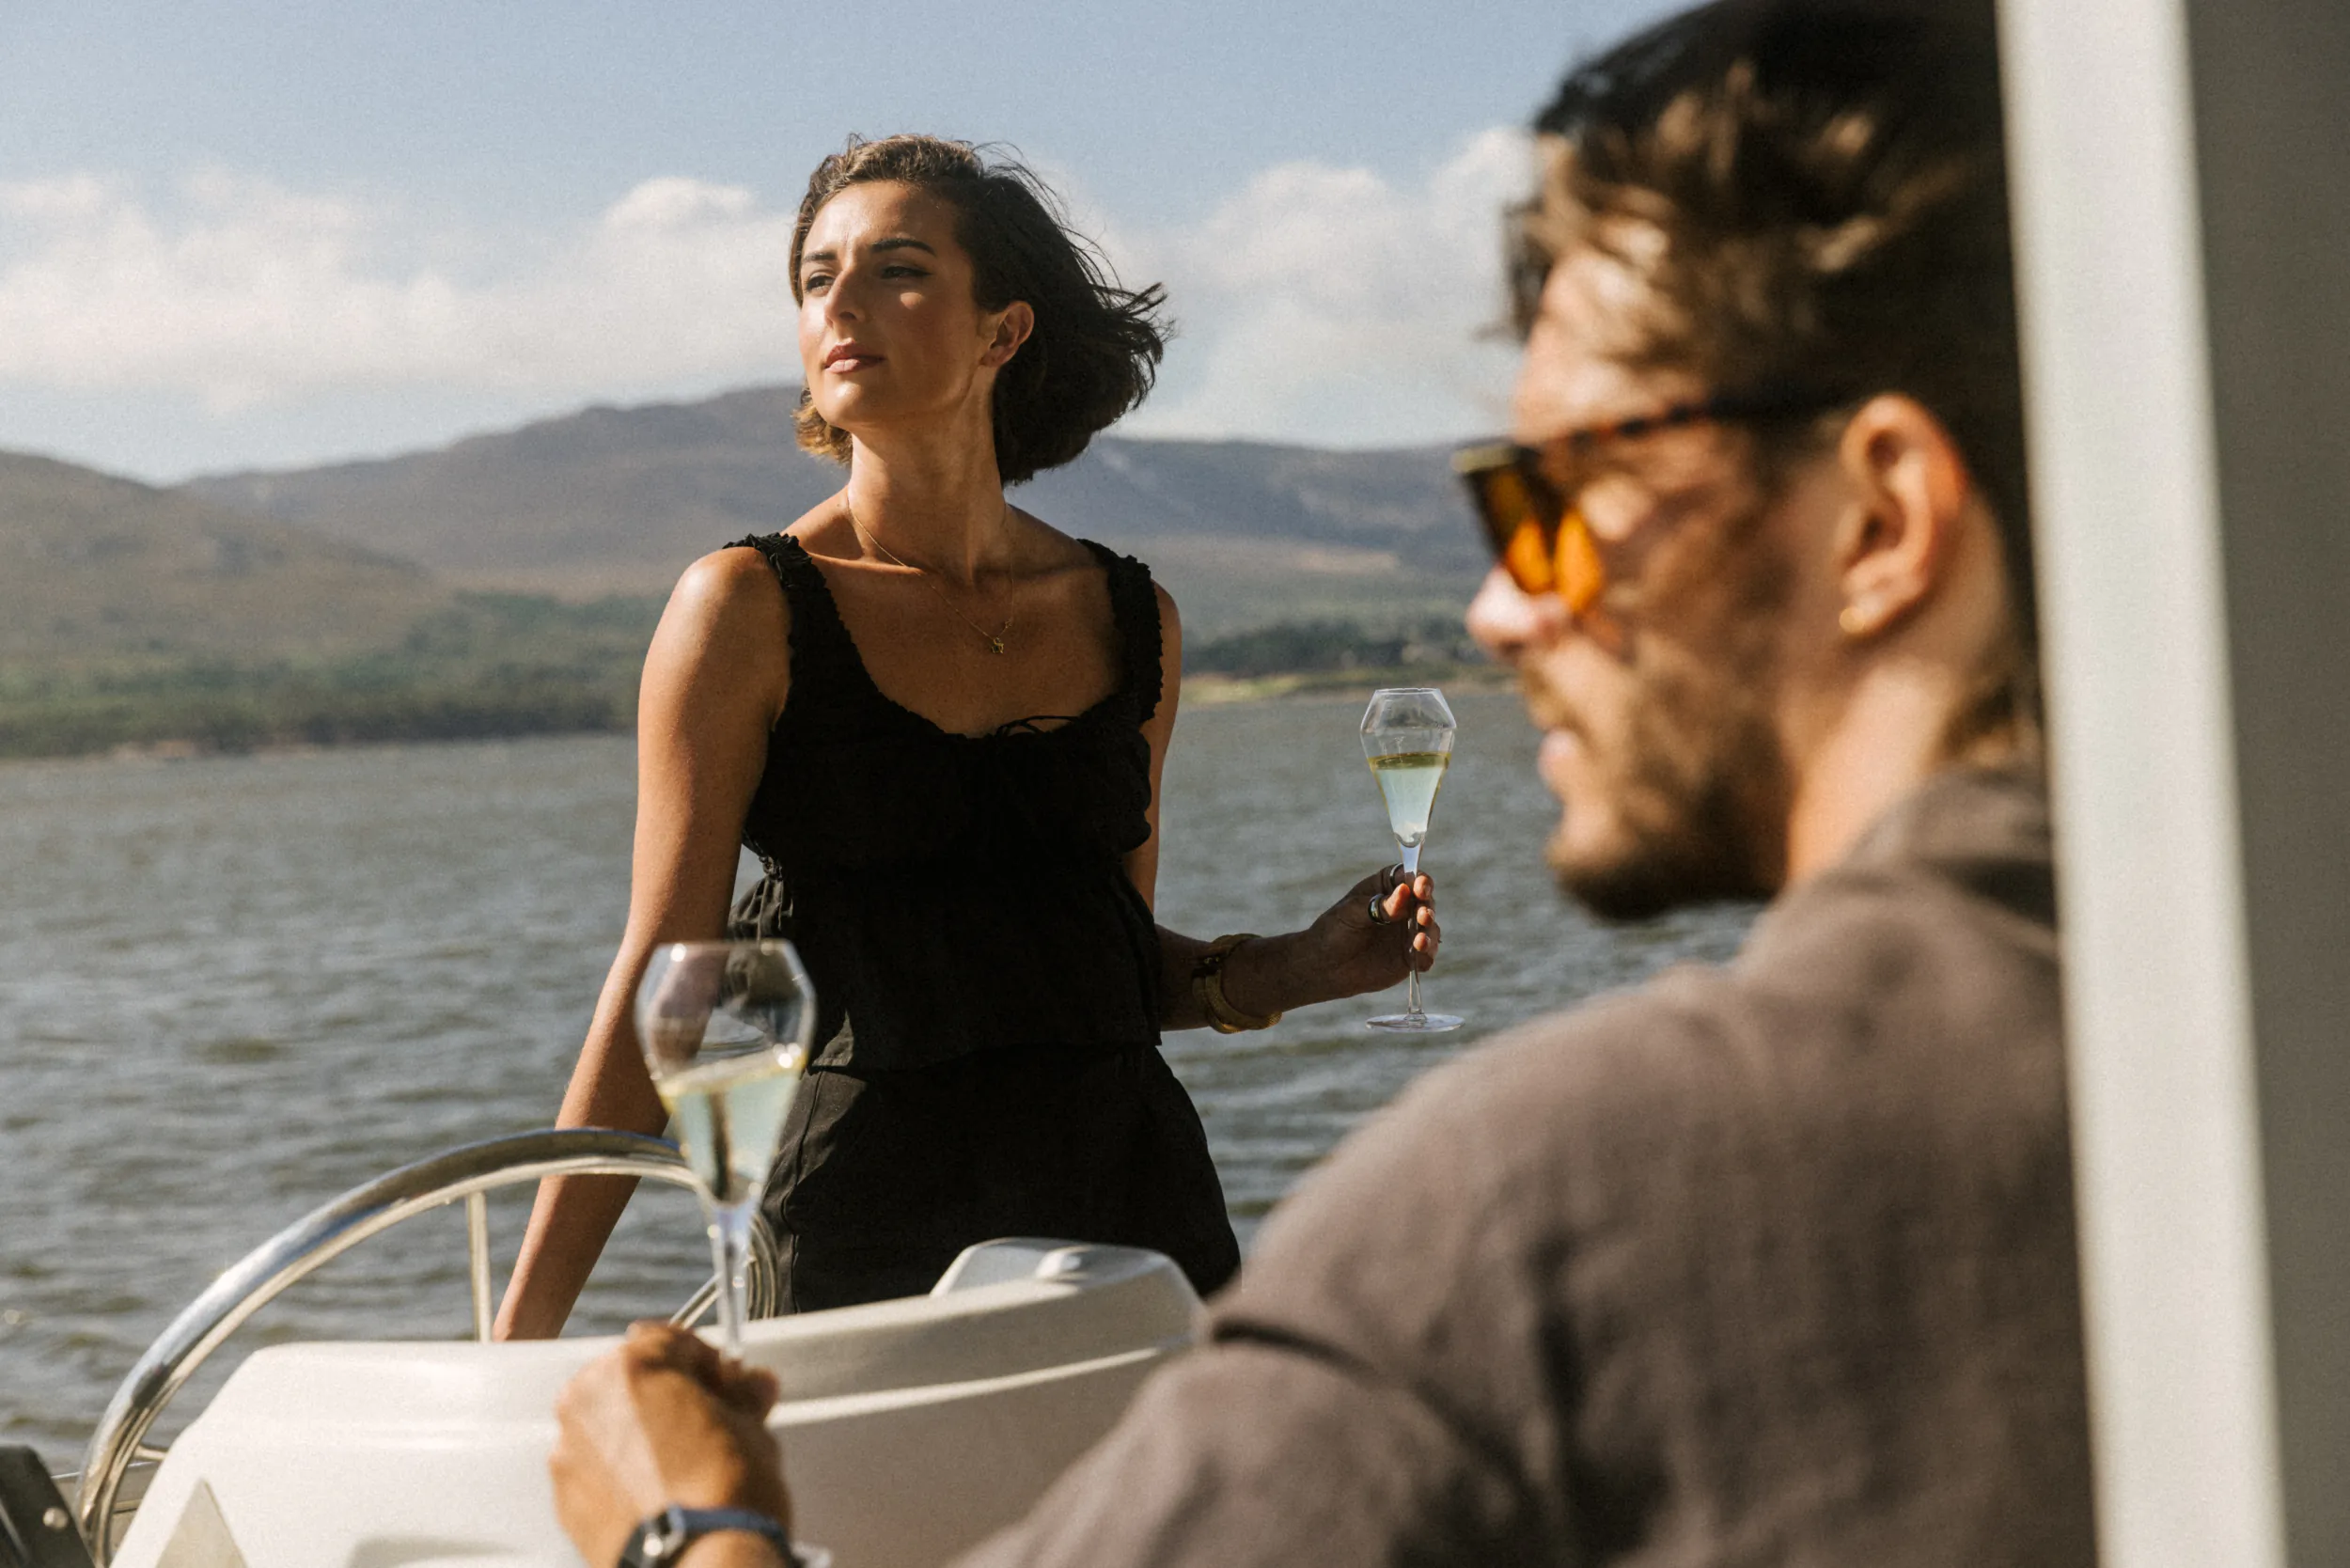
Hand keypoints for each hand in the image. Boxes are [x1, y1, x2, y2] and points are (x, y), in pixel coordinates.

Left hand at [550, 1321, 789, 1567]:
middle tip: (708, 1421)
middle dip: (669, 1394)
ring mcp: (570, 1452)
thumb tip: (752, 1386)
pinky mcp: (565, 1499)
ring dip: (642, 1433)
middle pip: (632, 1379)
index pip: (672, 1339)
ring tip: (682, 1465)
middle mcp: (587, 1402)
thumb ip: (743, 1396)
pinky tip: (658, 1492)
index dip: (707, 1360)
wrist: (696, 1562)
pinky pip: (597, 1467)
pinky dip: (622, 1472)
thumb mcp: (751, 1428)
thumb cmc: (722, 1492)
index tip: (726, 1380)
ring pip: (611, 1423)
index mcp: (630, 1367)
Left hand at [1301, 866, 1440, 1002]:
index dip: (1420, 880)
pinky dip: (1427, 955)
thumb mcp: (1352, 912)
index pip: (1411, 877)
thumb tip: (1405, 891)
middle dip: (1427, 907)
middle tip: (1422, 915)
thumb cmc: (1335, 930)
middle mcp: (1404, 907)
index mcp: (1388, 887)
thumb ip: (1379, 905)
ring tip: (1419, 940)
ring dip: (1430, 932)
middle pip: (1426, 901)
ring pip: (1431, 928)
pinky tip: (1420, 957)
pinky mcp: (1411, 956)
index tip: (1421, 887)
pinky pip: (1426, 955)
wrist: (1326, 966)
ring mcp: (1409, 932)